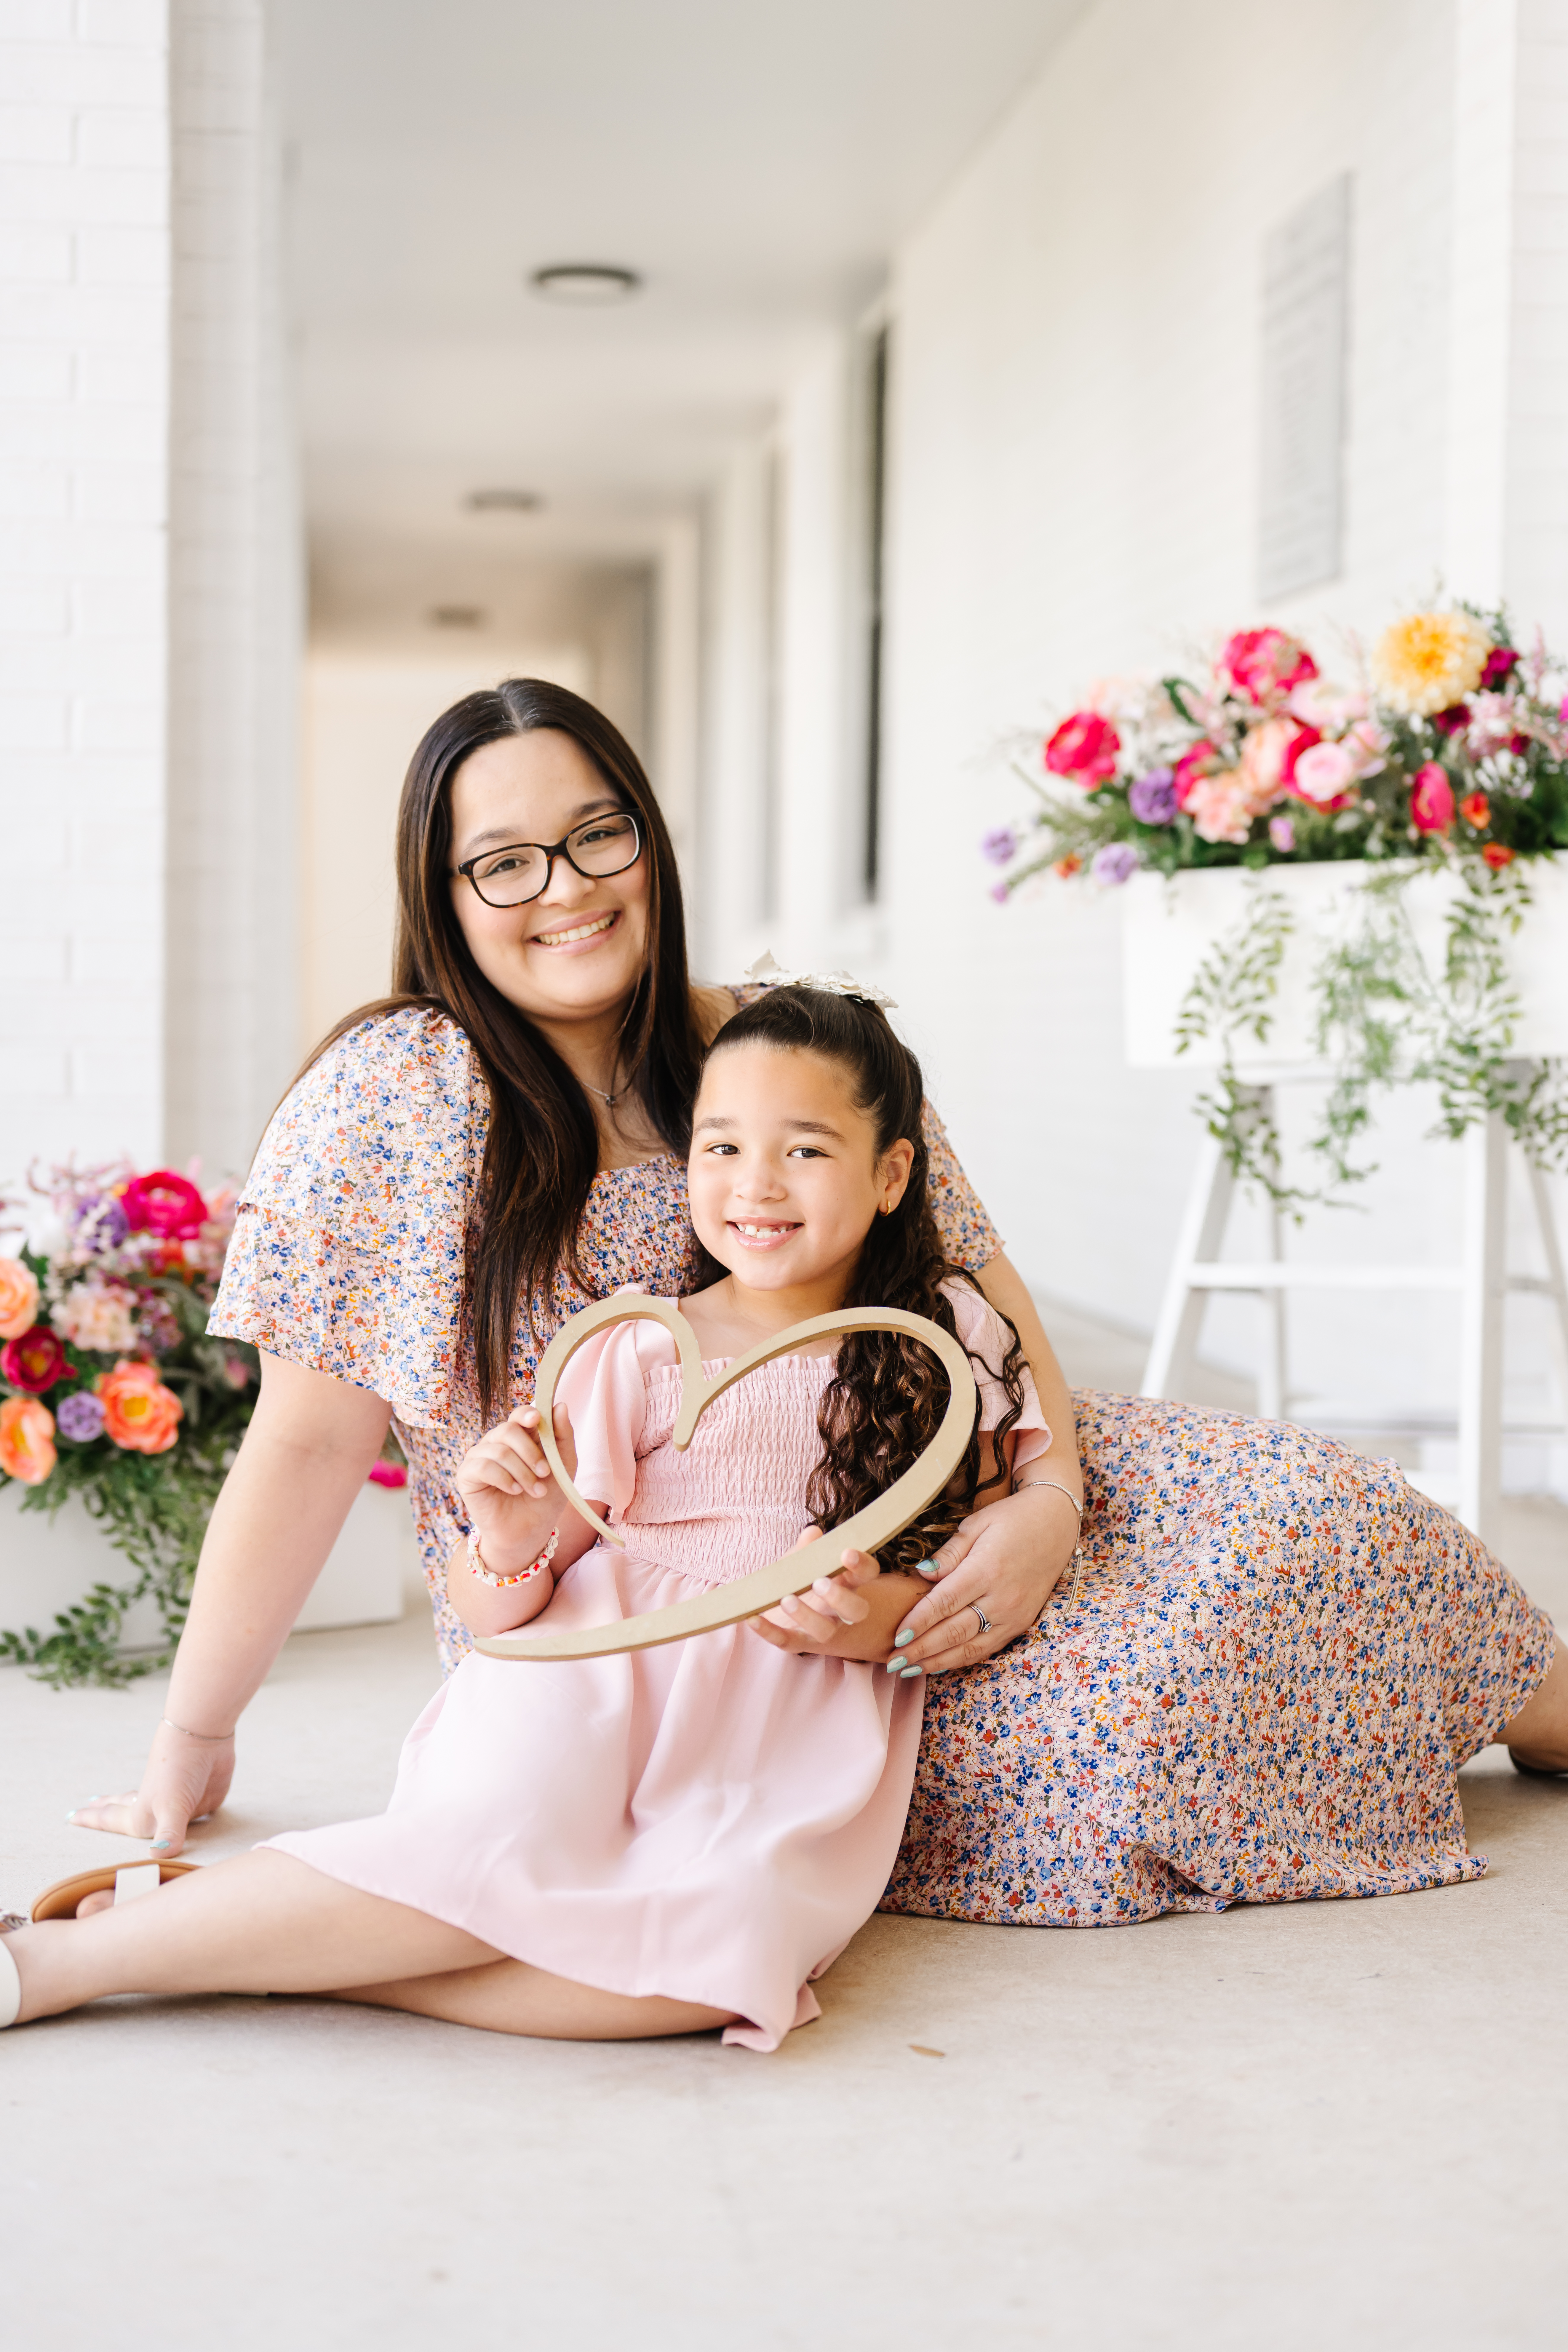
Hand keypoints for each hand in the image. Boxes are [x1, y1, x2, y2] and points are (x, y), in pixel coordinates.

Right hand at [67, 1718, 235, 1857]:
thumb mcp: (171, 1805)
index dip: (91, 1821)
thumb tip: (158, 1857)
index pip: (111, 1822)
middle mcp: (157, 1811)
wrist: (204, 1736)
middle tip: (89, 1807)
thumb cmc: (177, 1769)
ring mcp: (180, 1806)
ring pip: (160, 1818)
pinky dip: (188, 1820)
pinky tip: (186, 1816)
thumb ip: (168, 1833)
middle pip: (127, 1814)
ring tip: (130, 1813)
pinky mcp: (205, 1801)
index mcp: (141, 1815)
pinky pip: (195, 1817)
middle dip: (107, 1814)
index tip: (69, 1817)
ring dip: (148, 1818)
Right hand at [455, 1401, 575, 1569]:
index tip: (536, 1419)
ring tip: (535, 1490)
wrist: (530, 1532)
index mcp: (519, 1437)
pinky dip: (504, 1479)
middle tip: (545, 1473)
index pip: (518, 1415)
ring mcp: (479, 1457)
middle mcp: (496, 1443)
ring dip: (522, 1472)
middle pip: (508, 1430)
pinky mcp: (466, 1475)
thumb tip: (561, 1405)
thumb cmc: (546, 1497)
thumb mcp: (563, 1466)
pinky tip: (514, 1491)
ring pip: (498, 1450)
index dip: (526, 1414)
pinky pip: (483, 1467)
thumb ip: (563, 1436)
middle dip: (531, 1452)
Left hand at [748, 1533, 876, 1652]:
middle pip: (855, 1610)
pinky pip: (786, 1641)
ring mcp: (821, 1629)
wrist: (787, 1611)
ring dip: (807, 1616)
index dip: (862, 1565)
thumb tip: (812, 1533)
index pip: (867, 1574)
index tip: (846, 1553)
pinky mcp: (797, 1641)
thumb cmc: (801, 1578)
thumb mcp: (803, 1560)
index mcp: (847, 1583)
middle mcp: (840, 1611)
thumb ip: (808, 1548)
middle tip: (819, 1583)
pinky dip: (769, 1632)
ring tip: (787, 1599)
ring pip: (824, 1631)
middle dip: (840, 1597)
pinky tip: (752, 1618)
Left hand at [889, 1483, 1078, 1673]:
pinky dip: (961, 1659)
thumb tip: (921, 1574)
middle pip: (954, 1631)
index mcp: (986, 1569)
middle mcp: (1001, 1597)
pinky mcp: (1021, 1623)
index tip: (896, 1637)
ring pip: (970, 1647)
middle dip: (920, 1650)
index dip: (918, 1622)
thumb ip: (948, 1554)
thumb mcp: (977, 1525)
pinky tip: (939, 1664)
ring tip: (908, 1669)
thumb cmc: (1011, 1520)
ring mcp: (1014, 1614)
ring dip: (937, 1662)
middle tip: (892, 1662)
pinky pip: (987, 1648)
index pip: (944, 1603)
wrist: (1056, 1524)